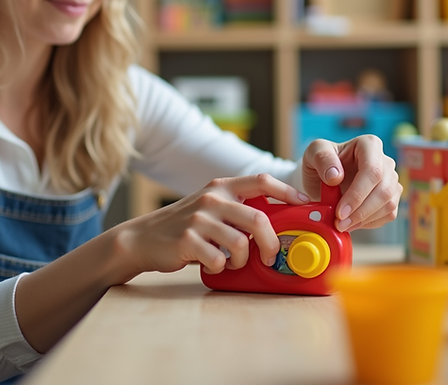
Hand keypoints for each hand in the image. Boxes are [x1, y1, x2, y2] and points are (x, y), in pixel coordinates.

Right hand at [119, 174, 310, 275]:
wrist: (143, 238)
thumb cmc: (184, 226)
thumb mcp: (211, 207)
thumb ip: (238, 208)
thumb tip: (280, 223)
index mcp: (222, 187)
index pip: (262, 181)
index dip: (288, 191)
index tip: (304, 205)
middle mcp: (213, 199)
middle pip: (259, 219)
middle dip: (271, 243)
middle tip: (271, 256)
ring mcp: (199, 219)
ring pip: (241, 243)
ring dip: (242, 260)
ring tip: (233, 262)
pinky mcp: (188, 240)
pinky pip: (220, 259)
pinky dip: (221, 267)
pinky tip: (212, 264)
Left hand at [301, 135, 401, 232]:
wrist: (324, 178)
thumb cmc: (320, 162)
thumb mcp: (313, 153)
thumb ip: (322, 159)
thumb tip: (335, 176)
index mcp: (369, 145)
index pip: (372, 170)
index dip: (357, 194)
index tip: (340, 211)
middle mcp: (385, 161)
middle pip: (384, 190)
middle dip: (360, 211)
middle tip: (339, 223)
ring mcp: (391, 180)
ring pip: (388, 204)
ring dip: (364, 219)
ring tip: (342, 224)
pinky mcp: (391, 197)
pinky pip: (388, 214)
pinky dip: (369, 222)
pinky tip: (352, 223)